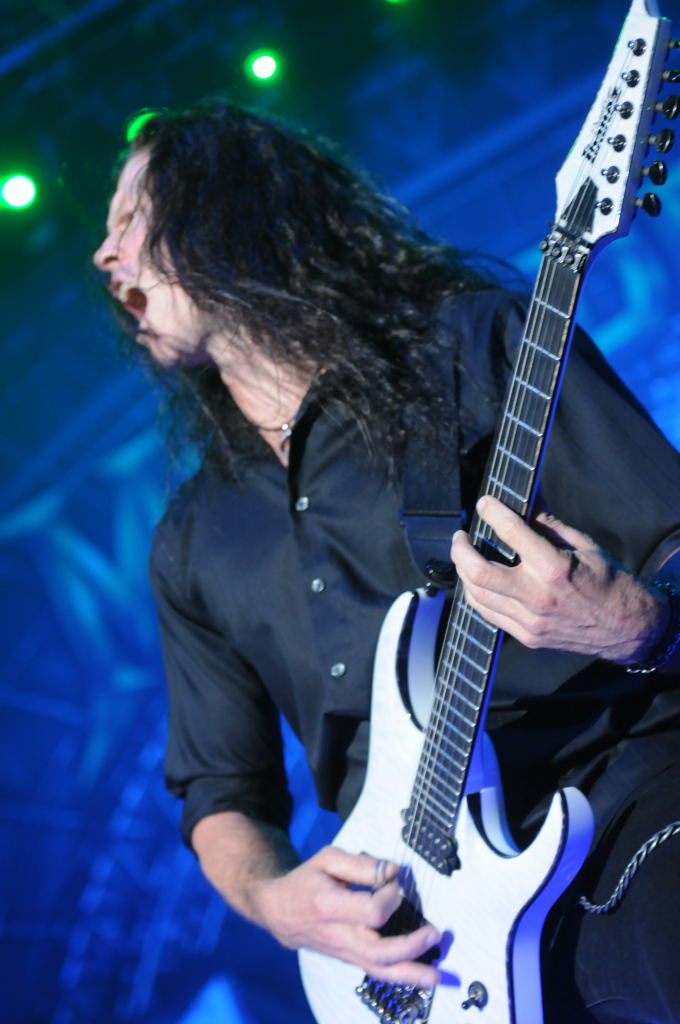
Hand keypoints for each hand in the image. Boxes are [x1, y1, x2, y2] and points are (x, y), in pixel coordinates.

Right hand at [257, 846, 440, 986]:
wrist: (278, 910)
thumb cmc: (306, 880)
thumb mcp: (327, 858)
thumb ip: (360, 865)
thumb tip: (393, 871)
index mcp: (329, 906)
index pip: (370, 911)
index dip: (389, 897)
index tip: (394, 882)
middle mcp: (337, 935)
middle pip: (377, 951)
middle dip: (410, 946)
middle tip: (434, 933)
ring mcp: (342, 952)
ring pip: (377, 970)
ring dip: (409, 975)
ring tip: (435, 976)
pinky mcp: (347, 959)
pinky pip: (374, 972)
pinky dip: (399, 978)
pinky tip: (419, 979)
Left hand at [450, 495, 665, 662]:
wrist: (629, 628)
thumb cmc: (610, 582)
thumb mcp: (585, 545)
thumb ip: (549, 524)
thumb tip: (525, 501)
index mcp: (554, 568)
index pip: (510, 532)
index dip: (491, 512)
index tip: (484, 503)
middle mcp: (537, 596)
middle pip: (477, 571)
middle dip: (460, 549)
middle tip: (461, 536)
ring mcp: (530, 620)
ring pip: (476, 595)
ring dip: (464, 572)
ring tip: (466, 556)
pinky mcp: (527, 636)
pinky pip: (488, 614)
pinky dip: (476, 594)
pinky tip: (479, 581)